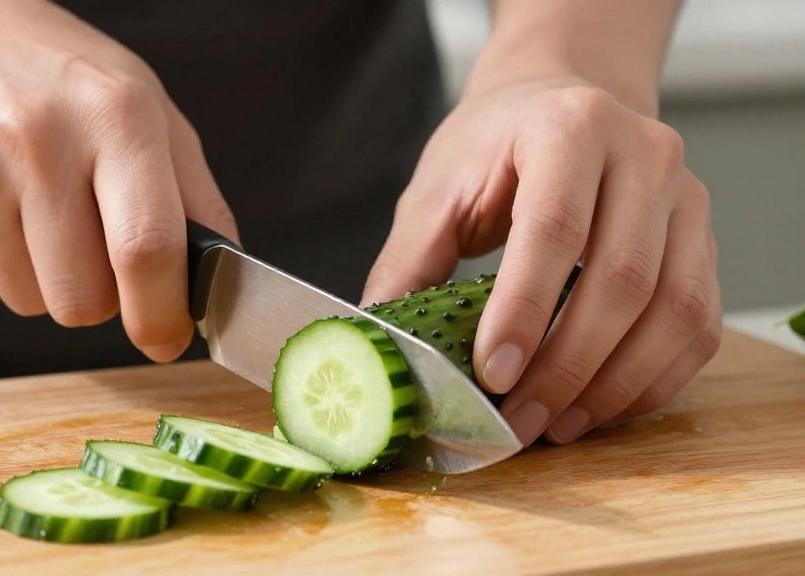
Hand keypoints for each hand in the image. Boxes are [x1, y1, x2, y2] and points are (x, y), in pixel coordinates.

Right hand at [0, 0, 237, 361]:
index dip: (160, 313)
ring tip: (34, 207)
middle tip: (91, 244)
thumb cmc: (62, 76)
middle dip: (99, 297)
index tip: (165, 339)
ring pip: (28, 301)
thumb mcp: (149, 110)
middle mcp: (37, 141)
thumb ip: (195, 199)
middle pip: (81, 300)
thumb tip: (220, 287)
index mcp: (115, 115)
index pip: (145, 247)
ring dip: (44, 277)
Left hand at [362, 77, 721, 445]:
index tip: (494, 374)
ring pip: (675, 310)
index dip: (524, 309)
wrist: (561, 105)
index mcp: (569, 128)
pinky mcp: (704, 242)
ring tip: (557, 425)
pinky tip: (600, 405)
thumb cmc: (494, 147)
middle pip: (624, 278)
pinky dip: (653, 378)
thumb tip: (379, 340)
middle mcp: (644, 156)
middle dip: (569, 365)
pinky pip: (698, 325)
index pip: (554, 228)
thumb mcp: (437, 189)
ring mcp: (687, 199)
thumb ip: (408, 261)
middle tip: (521, 420)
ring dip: (616, 384)